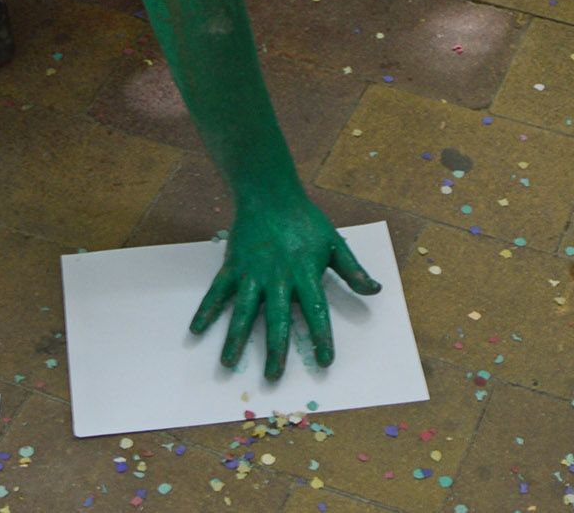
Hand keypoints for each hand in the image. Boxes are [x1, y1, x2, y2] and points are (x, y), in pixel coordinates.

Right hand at [189, 192, 380, 380]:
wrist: (270, 194)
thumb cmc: (306, 220)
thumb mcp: (334, 243)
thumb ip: (352, 270)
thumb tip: (376, 291)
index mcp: (305, 273)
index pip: (316, 310)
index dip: (321, 336)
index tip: (325, 361)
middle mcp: (278, 277)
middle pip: (277, 318)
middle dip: (275, 349)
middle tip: (272, 378)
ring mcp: (252, 272)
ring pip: (244, 310)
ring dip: (236, 337)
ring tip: (229, 364)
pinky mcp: (233, 266)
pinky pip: (218, 291)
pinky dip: (207, 309)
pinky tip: (197, 330)